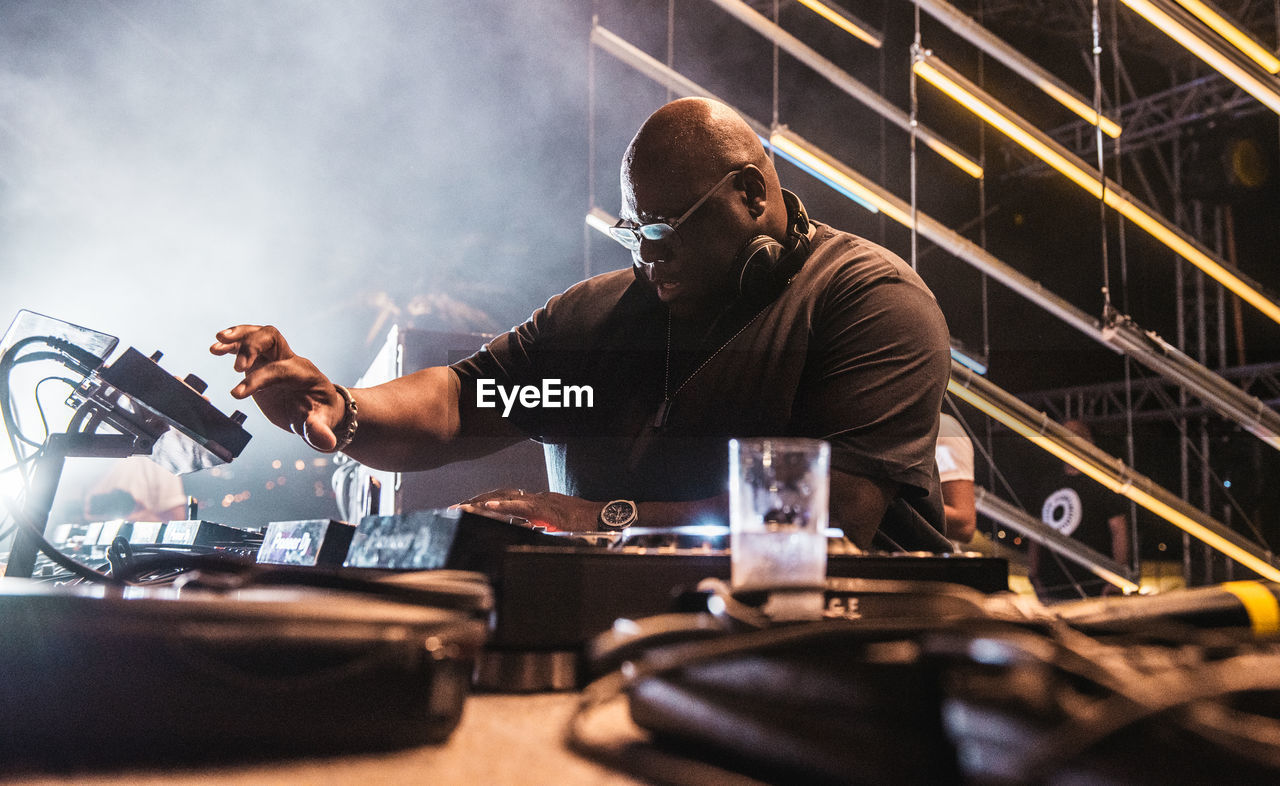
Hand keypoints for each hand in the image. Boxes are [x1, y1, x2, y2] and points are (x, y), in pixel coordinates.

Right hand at [210, 325, 343, 451]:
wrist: (319, 408)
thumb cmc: (320, 416)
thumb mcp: (321, 425)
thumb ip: (319, 431)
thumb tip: (326, 442)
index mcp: (304, 374)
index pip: (280, 369)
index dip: (258, 379)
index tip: (236, 394)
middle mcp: (290, 360)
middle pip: (272, 338)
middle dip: (252, 346)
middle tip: (235, 369)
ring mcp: (276, 359)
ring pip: (259, 334)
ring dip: (238, 335)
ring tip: (217, 344)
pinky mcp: (263, 362)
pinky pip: (249, 344)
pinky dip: (232, 343)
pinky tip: (216, 348)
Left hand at [456, 488, 602, 531]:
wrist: (604, 518)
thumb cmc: (584, 524)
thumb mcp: (555, 525)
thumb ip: (539, 526)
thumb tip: (523, 532)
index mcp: (536, 501)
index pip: (503, 498)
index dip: (482, 502)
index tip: (463, 508)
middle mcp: (535, 497)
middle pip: (498, 495)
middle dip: (474, 501)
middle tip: (452, 508)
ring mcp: (541, 501)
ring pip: (505, 498)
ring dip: (481, 503)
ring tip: (461, 508)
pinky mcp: (548, 509)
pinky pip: (522, 506)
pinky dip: (503, 506)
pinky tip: (487, 509)